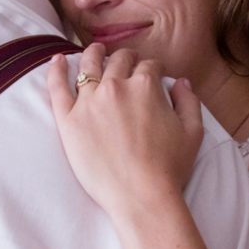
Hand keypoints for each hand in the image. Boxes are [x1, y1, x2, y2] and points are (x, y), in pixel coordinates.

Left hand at [46, 44, 203, 223]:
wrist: (140, 195)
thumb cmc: (169, 167)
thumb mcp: (192, 131)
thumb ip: (188, 101)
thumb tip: (180, 82)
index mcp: (146, 85)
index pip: (149, 65)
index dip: (151, 68)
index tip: (150, 74)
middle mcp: (116, 86)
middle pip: (119, 61)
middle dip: (125, 58)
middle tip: (124, 62)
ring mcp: (89, 102)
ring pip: (89, 66)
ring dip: (93, 55)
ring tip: (94, 52)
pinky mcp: (68, 121)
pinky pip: (57, 88)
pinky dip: (55, 70)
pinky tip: (56, 60)